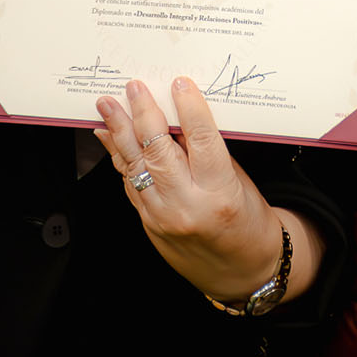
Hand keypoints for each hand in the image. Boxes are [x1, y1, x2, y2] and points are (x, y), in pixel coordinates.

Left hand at [94, 77, 320, 303]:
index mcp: (220, 193)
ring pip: (135, 166)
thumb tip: (179, 118)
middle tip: (134, 88)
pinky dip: (119, 157)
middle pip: (158, 150)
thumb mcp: (238, 182)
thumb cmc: (249, 223)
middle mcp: (187, 206)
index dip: (188, 108)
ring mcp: (162, 217)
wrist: (242, 272)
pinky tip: (110, 136)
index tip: (179, 83)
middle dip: (143, 113)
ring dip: (119, 132)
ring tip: (107, 105)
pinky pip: (130, 183)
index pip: (201, 140)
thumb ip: (208, 153)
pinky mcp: (148, 223)